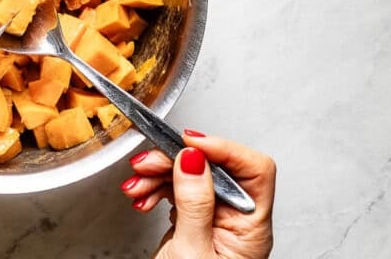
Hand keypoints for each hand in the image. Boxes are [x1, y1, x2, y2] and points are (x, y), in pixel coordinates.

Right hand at [120, 130, 274, 258]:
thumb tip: (194, 157)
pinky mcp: (195, 222)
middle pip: (216, 168)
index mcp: (252, 228)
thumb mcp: (191, 250)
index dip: (223, 149)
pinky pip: (178, 190)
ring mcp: (216, 221)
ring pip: (192, 175)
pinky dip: (156, 187)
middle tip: (148, 162)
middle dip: (177, 159)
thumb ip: (194, 201)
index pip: (253, 170)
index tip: (187, 143)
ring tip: (137, 183)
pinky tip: (142, 195)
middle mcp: (238, 221)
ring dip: (159, 173)